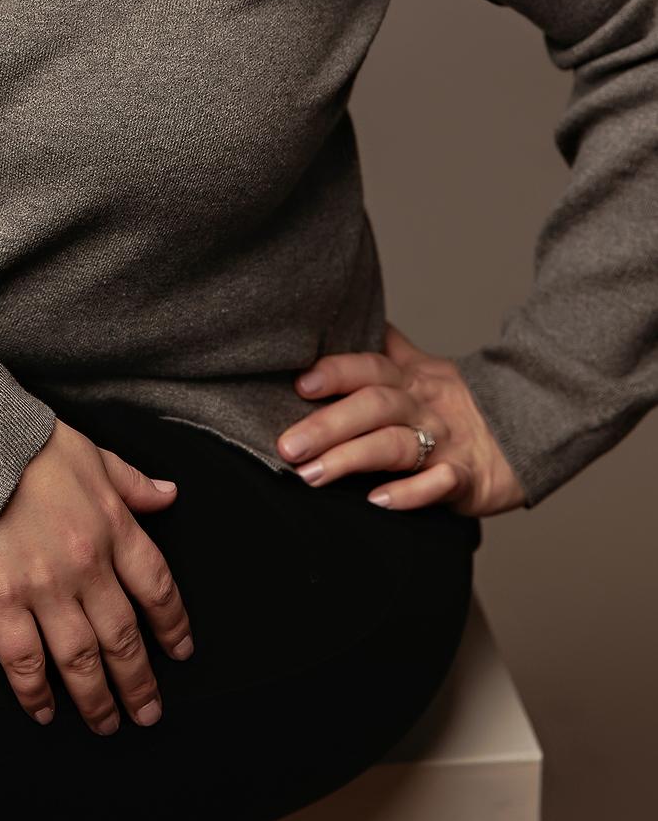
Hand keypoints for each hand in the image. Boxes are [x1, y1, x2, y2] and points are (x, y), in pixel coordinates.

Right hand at [0, 417, 195, 733]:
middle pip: (123, 637)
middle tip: (148, 714)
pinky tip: (45, 712)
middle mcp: (86, 565)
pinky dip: (36, 693)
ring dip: (97, 699)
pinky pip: (24, 661)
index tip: (181, 651)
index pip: (157, 587)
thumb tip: (169, 496)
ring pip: (80, 659)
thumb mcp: (91, 453)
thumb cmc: (26, 444)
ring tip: (107, 725)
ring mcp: (43, 588)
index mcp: (113, 526)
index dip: (173, 624)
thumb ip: (132, 482)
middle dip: (139, 682)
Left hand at [275, 321, 528, 516]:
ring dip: (352, 459)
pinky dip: (409, 493)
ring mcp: (446, 441)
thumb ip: (386, 350)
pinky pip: (439, 484)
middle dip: (327, 425)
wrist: (532, 427)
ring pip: (396, 445)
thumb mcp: (424, 367)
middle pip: (373, 407)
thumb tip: (351, 319)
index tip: (300, 384)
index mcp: (410, 378)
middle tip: (288, 447)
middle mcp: (423, 406)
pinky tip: (378, 501)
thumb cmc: (461, 402)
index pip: (369, 367)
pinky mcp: (468, 478)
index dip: (335, 372)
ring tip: (313, 476)